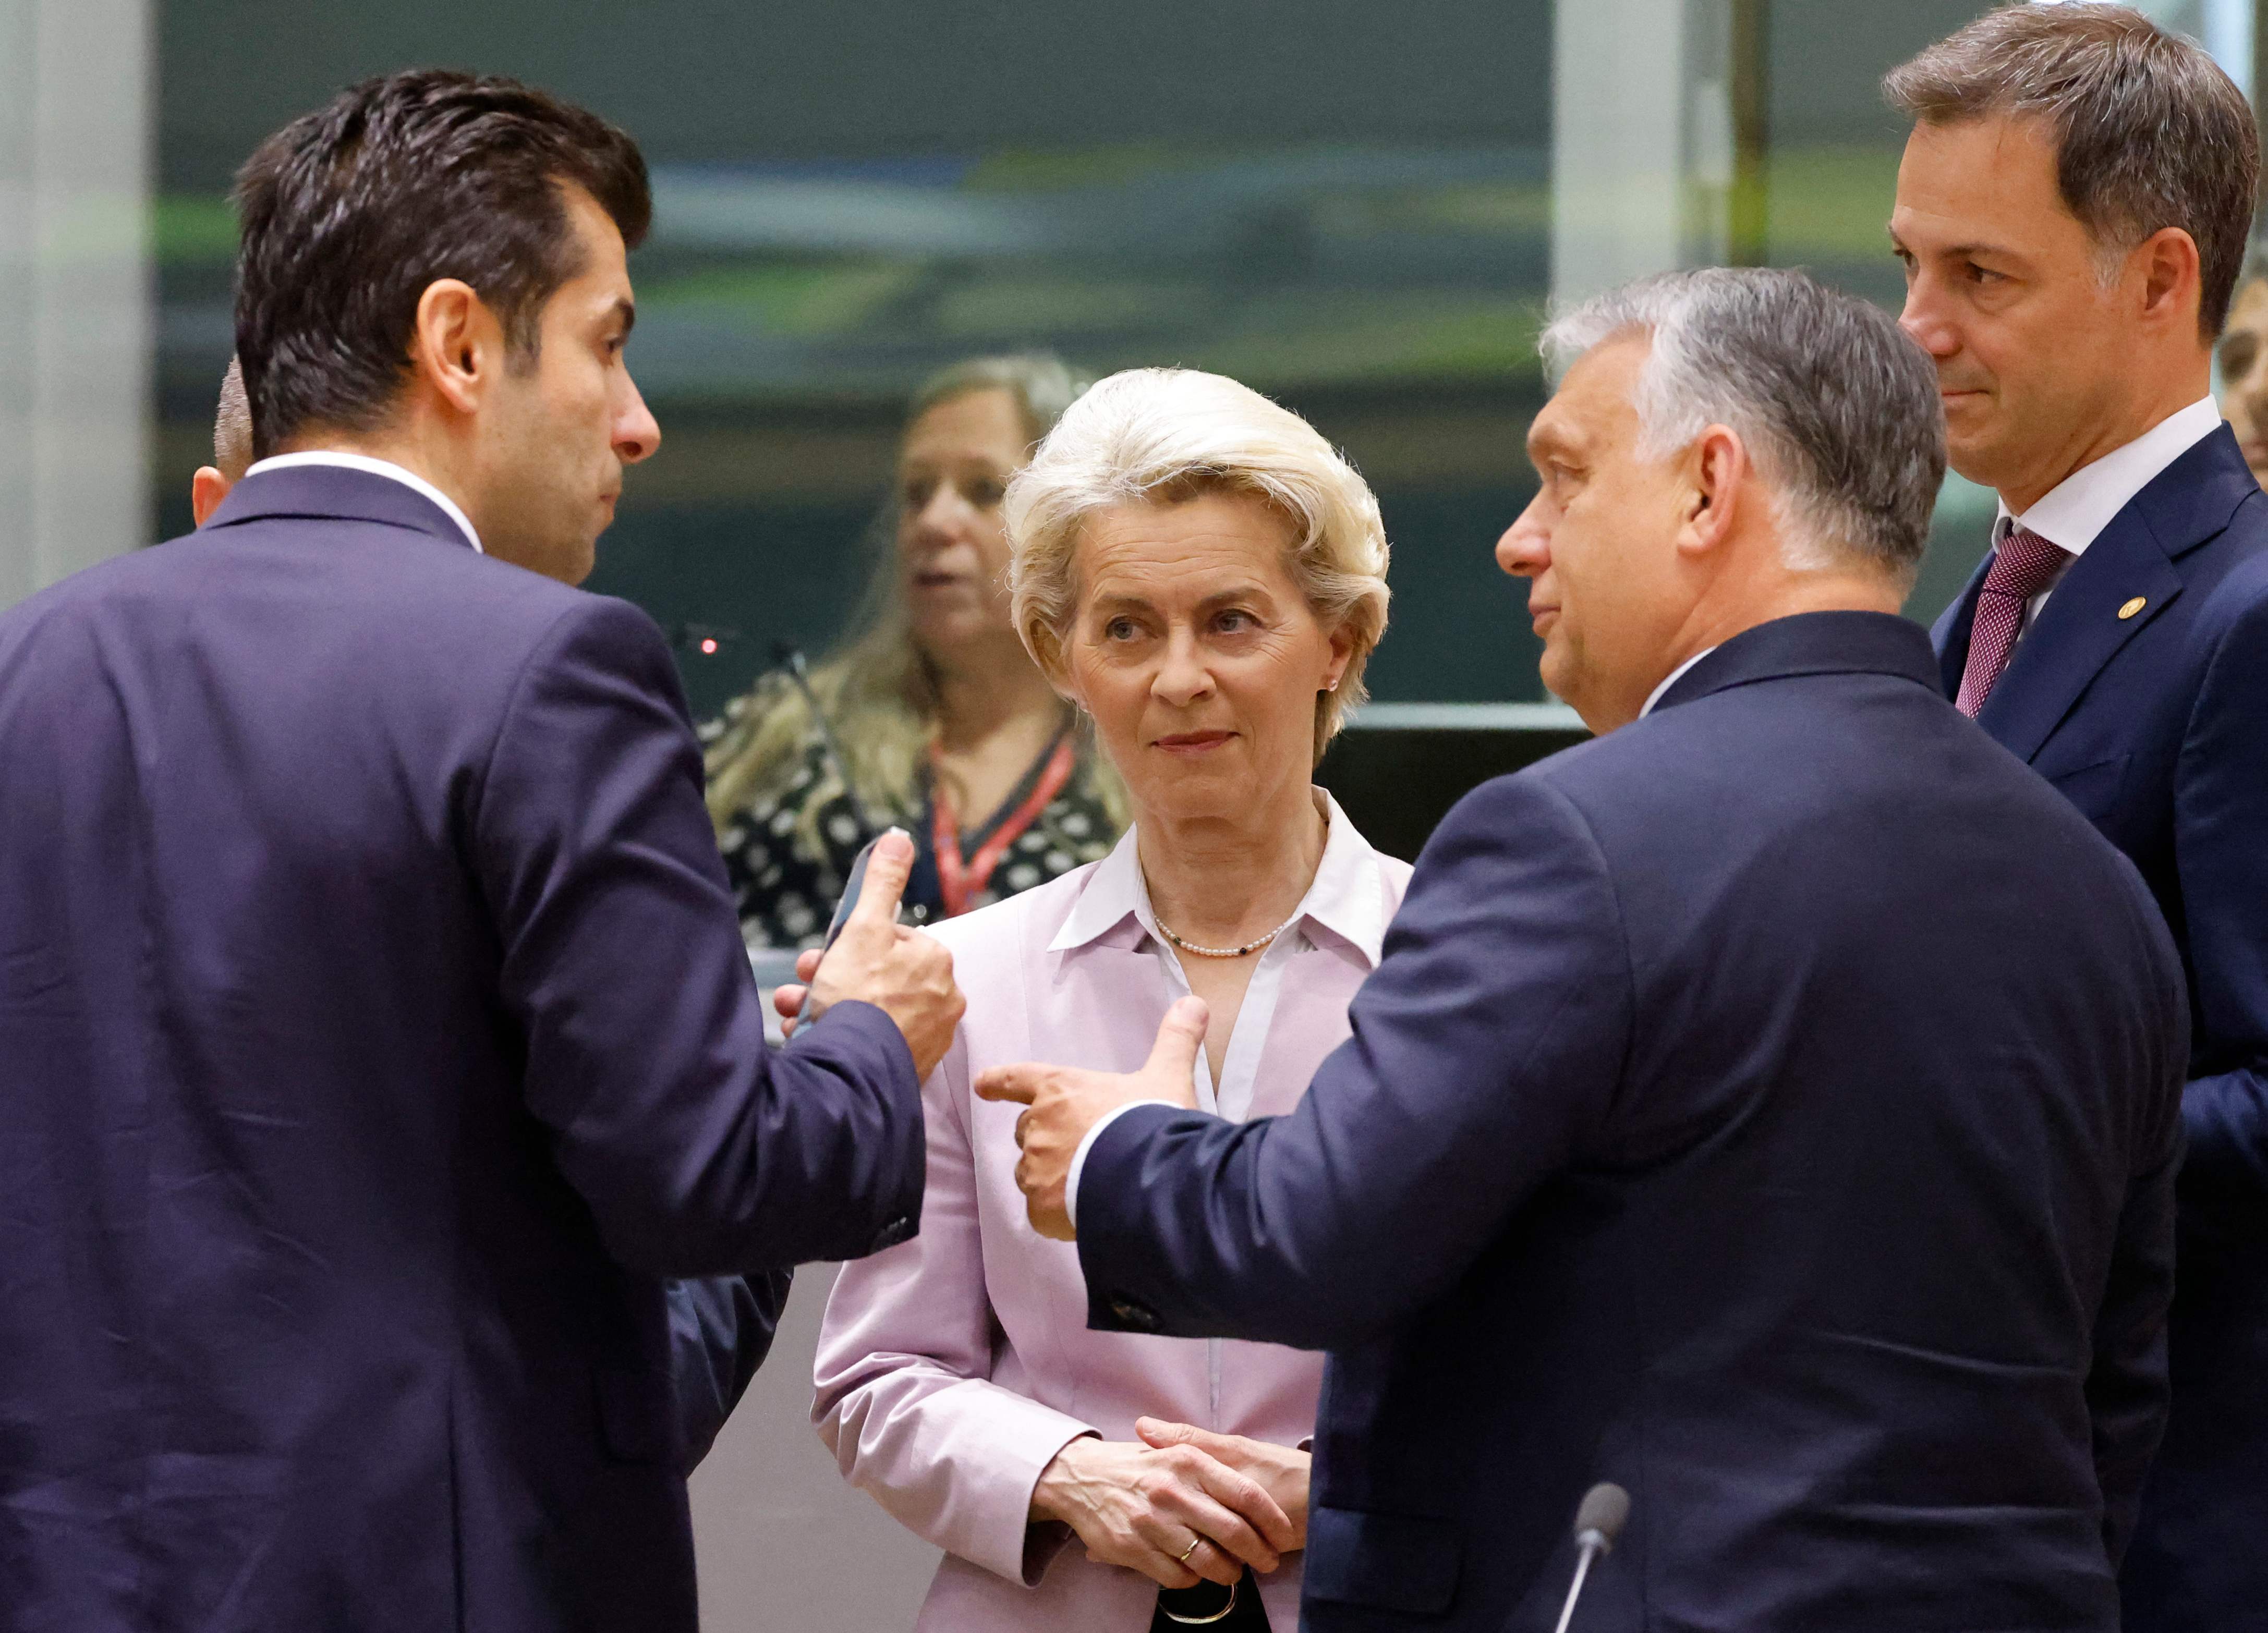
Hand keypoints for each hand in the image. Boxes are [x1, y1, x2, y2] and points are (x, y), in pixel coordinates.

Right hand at [782, 829, 963, 1077]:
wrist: (853, 1071)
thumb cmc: (860, 997)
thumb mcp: (863, 927)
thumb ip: (881, 883)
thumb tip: (899, 837)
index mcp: (936, 962)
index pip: (887, 941)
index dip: (847, 946)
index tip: (819, 957)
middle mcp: (941, 1000)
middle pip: (876, 978)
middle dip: (829, 979)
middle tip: (800, 986)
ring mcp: (927, 1038)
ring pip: (869, 1013)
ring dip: (825, 1008)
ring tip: (794, 1014)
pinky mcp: (908, 1069)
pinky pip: (871, 1044)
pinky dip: (842, 1038)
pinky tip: (811, 1037)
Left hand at [975, 996, 1206, 1239]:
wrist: (1152, 1180)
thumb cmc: (1153, 1122)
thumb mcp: (1168, 1076)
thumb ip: (1175, 1040)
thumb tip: (1193, 1002)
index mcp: (1060, 1089)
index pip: (1019, 1079)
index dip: (999, 1081)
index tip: (981, 1085)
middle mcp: (1039, 1126)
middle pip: (1028, 1132)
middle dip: (1047, 1139)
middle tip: (1083, 1150)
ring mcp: (1037, 1170)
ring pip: (1031, 1174)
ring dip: (1051, 1177)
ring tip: (1088, 1184)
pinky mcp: (1041, 1209)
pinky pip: (1041, 1212)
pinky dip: (1057, 1213)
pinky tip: (1085, 1211)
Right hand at [1028, 1433, 1295, 1589]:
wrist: (1081, 1477)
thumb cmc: (1139, 1466)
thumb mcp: (1177, 1452)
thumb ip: (1216, 1466)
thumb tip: (1260, 1496)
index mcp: (1189, 1461)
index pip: (1246, 1494)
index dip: (1272, 1520)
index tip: (1283, 1535)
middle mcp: (1173, 1490)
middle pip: (1233, 1532)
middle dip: (1258, 1553)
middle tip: (1265, 1562)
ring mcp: (1152, 1521)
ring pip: (1207, 1560)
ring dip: (1227, 1571)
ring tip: (1231, 1571)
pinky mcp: (1132, 1548)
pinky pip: (1177, 1576)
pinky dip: (1193, 1580)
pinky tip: (1193, 1572)